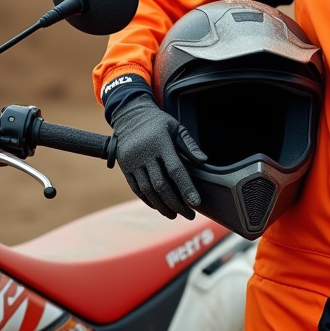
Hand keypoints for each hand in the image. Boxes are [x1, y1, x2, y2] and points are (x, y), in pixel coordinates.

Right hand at [108, 92, 206, 219]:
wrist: (129, 116)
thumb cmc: (157, 122)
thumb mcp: (176, 127)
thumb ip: (189, 144)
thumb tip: (204, 160)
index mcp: (160, 143)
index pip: (175, 170)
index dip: (186, 188)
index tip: (196, 203)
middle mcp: (145, 155)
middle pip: (161, 186)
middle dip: (176, 203)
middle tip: (189, 215)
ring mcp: (133, 163)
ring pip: (148, 191)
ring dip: (162, 206)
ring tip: (174, 215)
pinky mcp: (125, 168)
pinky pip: (136, 189)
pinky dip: (148, 200)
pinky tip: (159, 207)